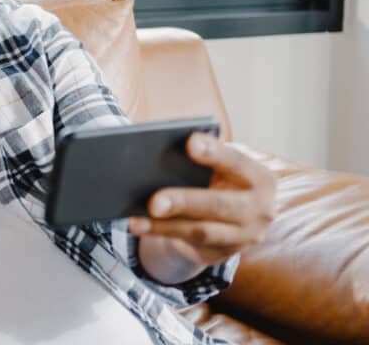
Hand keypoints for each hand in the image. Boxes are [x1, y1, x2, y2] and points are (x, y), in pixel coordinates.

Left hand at [130, 133, 276, 275]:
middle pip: (219, 205)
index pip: (237, 162)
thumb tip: (158, 154)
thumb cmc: (218, 181)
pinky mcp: (223, 254)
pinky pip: (189, 245)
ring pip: (201, 231)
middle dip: (184, 202)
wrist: (231, 220)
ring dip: (164, 226)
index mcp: (260, 179)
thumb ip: (200, 161)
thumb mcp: (220, 169)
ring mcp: (244, 237)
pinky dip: (162, 234)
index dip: (215, 153)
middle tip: (154, 202)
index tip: (190, 143)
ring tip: (135, 221)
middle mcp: (260, 210)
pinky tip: (140, 226)